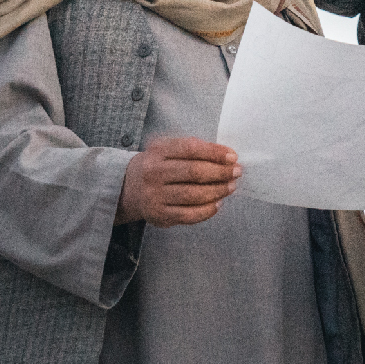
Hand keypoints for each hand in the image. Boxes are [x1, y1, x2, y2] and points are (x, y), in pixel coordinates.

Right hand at [120, 136, 244, 225]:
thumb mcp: (167, 149)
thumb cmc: (158, 166)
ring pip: (194, 195)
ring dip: (218, 191)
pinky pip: (189, 215)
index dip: (214, 153)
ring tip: (230, 187)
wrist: (128, 187)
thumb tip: (227, 156)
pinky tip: (217, 203)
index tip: (233, 157)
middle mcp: (154, 172)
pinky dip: (207, 210)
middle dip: (220, 172)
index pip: (190, 149)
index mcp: (158, 151)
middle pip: (194, 172)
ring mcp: (155, 195)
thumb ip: (193, 149)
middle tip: (236, 172)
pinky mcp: (159, 214)